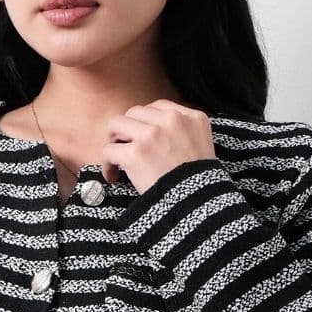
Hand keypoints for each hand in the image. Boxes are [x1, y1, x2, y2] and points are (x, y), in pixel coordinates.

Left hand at [99, 99, 215, 193]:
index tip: (141, 137)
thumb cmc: (200, 184)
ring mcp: (152, 135)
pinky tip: (113, 176)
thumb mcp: (204, 147)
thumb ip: (184, 132)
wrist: (198, 204)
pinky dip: (107, 164)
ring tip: (116, 159)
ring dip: (113, 141)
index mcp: (192, 117)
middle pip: (135, 112)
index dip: (145, 122)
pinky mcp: (136, 153)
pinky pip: (109, 150)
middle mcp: (172, 120)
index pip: (158, 107)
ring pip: (116, 124)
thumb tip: (153, 131)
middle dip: (128, 130)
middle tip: (126, 148)